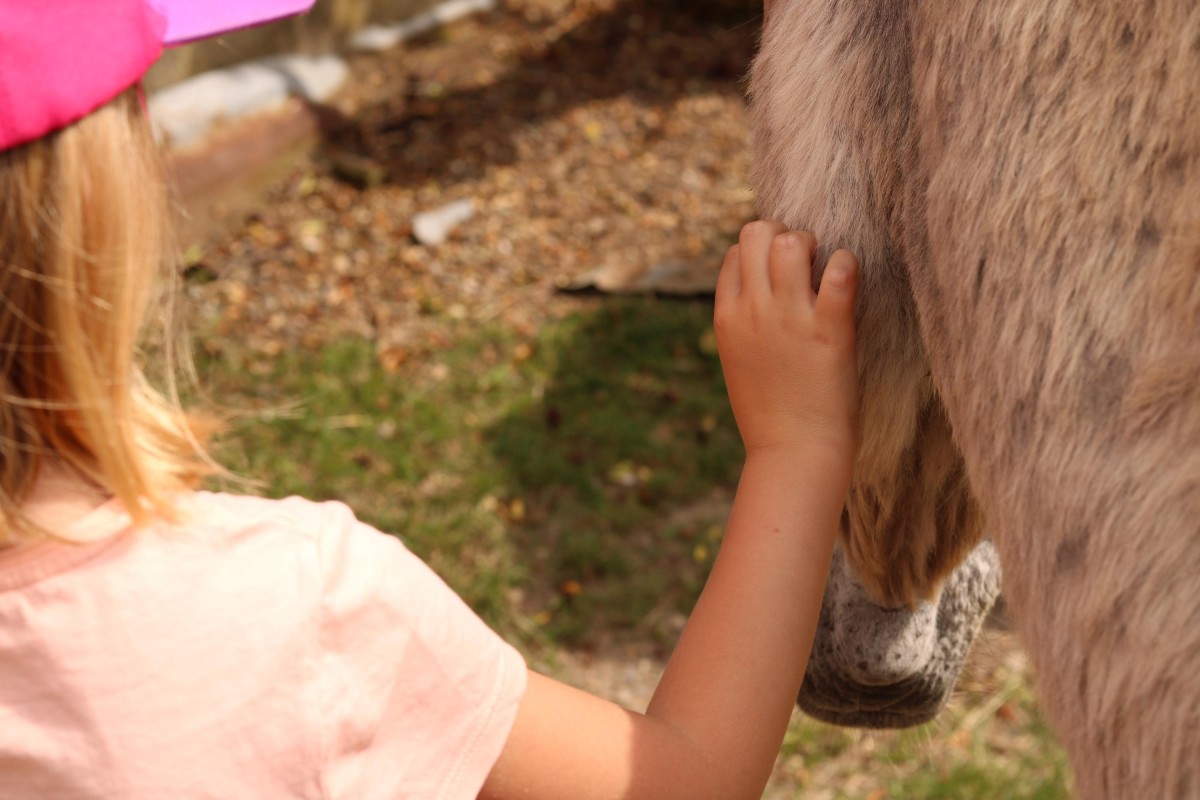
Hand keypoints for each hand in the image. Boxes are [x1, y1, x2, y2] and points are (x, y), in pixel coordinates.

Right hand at [714, 221, 859, 462]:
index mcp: (727, 318)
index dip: (761, 252)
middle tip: (807, 264)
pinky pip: (839, 272)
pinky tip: (849, 279)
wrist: (793, 456)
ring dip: (816, 246)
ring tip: (827, 271)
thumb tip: (760, 295)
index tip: (783, 273)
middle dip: (785, 235)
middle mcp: (753, 310)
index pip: (736, 252)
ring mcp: (789, 319)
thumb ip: (745, 324)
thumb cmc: (770, 416)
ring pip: (793, 241)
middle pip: (758, 232)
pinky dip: (847, 264)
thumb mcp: (740, 362)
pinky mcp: (829, 331)